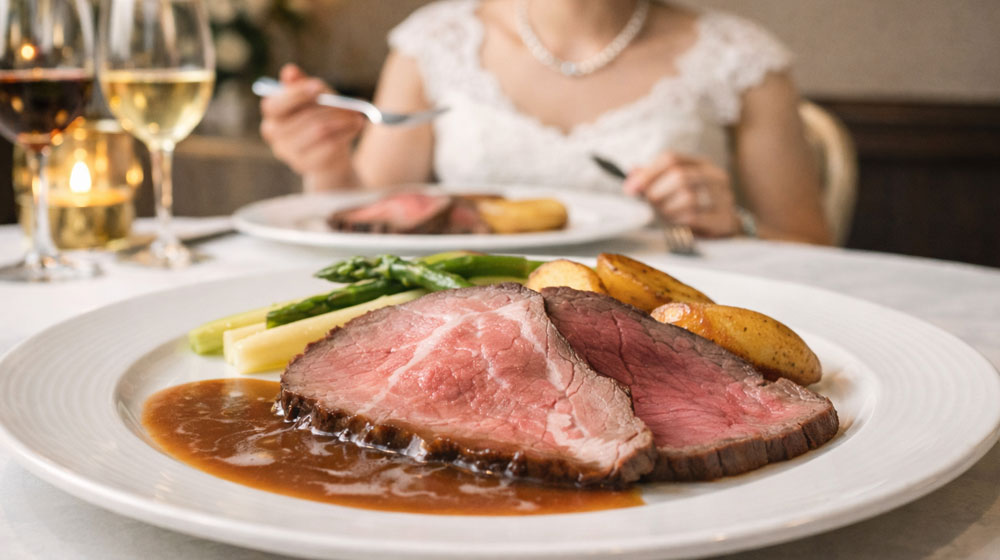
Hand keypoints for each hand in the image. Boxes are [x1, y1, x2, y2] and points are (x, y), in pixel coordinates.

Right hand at [259, 64, 365, 177]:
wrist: (328, 152)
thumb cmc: (318, 117)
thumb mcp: (313, 98)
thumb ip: (303, 85)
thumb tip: (290, 70)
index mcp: (273, 111)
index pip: (276, 104)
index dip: (297, 94)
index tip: (318, 87)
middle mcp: (273, 132)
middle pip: (303, 118)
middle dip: (332, 109)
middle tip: (352, 106)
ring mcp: (287, 151)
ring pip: (319, 131)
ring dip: (343, 122)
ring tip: (357, 117)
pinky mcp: (303, 164)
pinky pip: (328, 147)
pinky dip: (345, 135)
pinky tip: (355, 128)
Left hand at [623, 152, 740, 237]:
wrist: (727, 225)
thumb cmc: (696, 205)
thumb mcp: (677, 187)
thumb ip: (655, 178)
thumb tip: (632, 172)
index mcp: (701, 164)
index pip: (671, 158)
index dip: (648, 173)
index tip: (630, 189)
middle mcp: (715, 176)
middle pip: (680, 176)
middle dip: (656, 192)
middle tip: (647, 205)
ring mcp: (723, 196)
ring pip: (688, 197)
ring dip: (667, 208)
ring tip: (661, 215)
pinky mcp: (725, 218)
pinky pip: (696, 217)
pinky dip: (678, 221)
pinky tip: (673, 224)